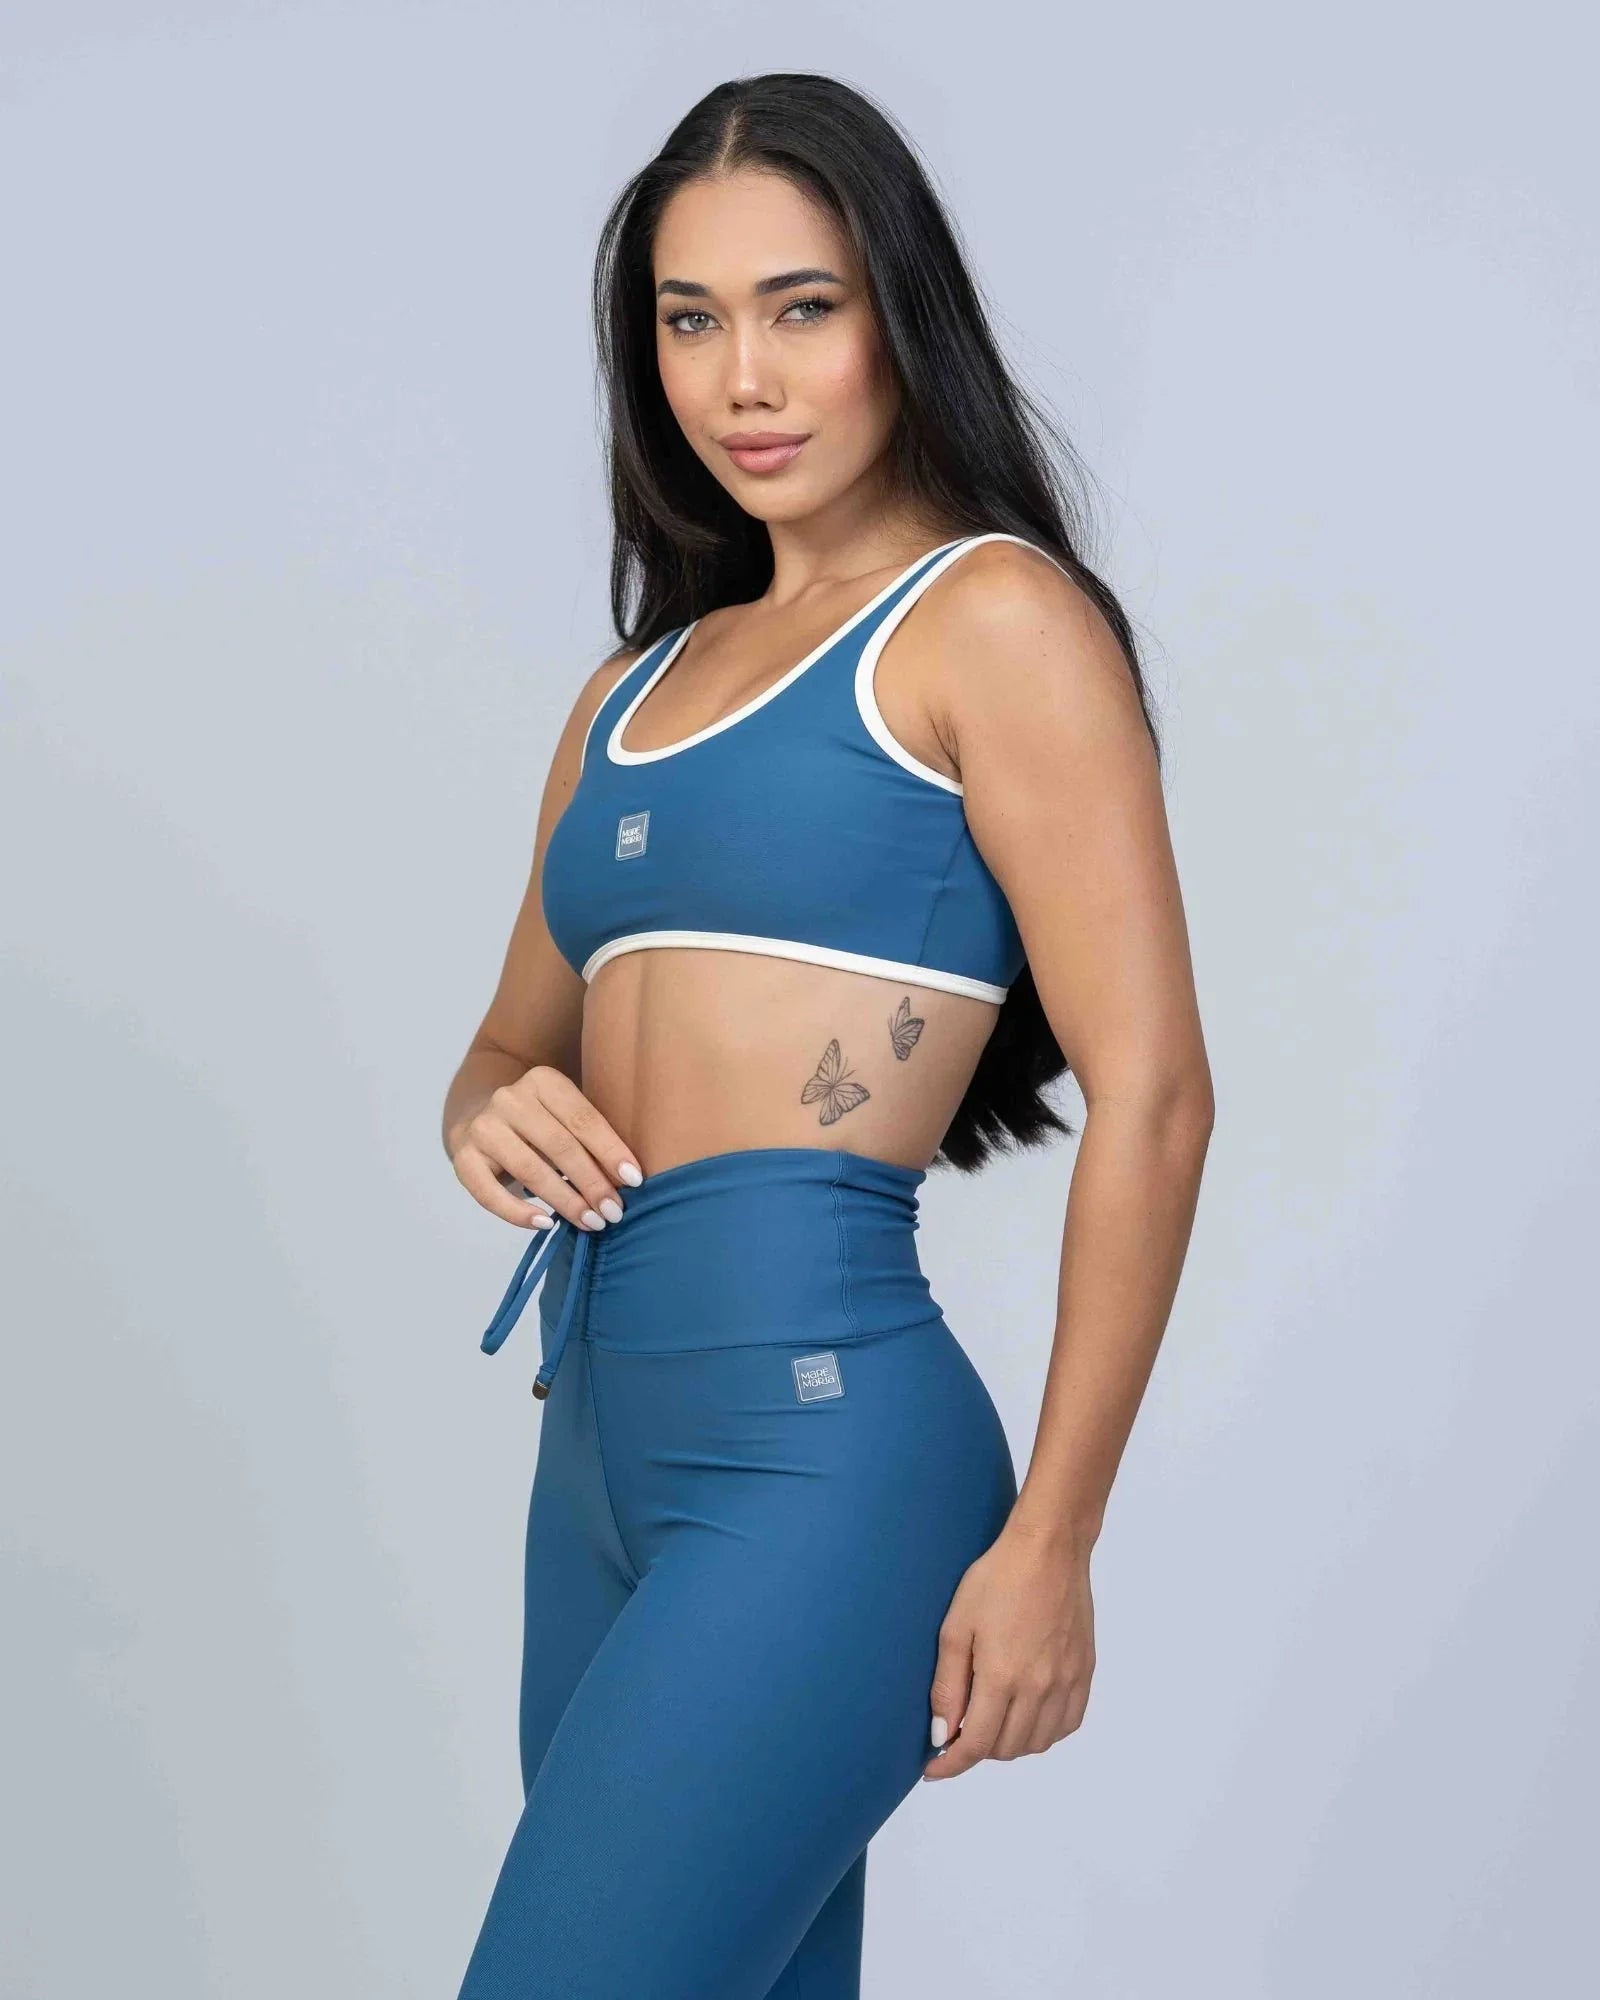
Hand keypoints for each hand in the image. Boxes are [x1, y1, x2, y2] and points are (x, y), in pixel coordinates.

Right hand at [447, 1065, 642, 1231]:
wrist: (478, 1119)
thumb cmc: (539, 1125)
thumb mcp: (564, 1117)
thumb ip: (590, 1139)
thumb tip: (627, 1181)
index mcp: (543, 1081)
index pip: (583, 1119)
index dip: (610, 1151)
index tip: (634, 1181)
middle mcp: (509, 1098)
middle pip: (560, 1145)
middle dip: (592, 1182)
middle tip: (614, 1212)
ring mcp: (483, 1127)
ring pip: (530, 1169)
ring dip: (565, 1201)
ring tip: (591, 1222)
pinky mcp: (462, 1157)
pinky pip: (489, 1193)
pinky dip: (518, 1213)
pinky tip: (545, 1224)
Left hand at [921, 1521, 1094, 1779]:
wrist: (1049, 1550)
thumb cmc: (997, 1578)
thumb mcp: (956, 1626)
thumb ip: (948, 1685)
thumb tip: (942, 1734)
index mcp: (1003, 1677)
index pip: (975, 1745)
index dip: (950, 1764)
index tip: (932, 1770)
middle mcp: (1039, 1688)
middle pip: (1005, 1749)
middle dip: (976, 1748)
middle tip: (959, 1727)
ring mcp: (1066, 1683)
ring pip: (1036, 1743)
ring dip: (1009, 1744)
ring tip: (990, 1719)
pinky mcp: (1085, 1673)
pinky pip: (1066, 1725)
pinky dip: (1043, 1732)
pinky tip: (1027, 1714)